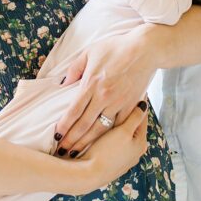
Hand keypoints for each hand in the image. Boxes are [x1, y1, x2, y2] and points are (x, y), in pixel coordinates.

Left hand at [54, 31, 154, 155]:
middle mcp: (104, 96)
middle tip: (62, 152)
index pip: (74, 110)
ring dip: (88, 142)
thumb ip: (75, 68)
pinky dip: (109, 136)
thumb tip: (64, 84)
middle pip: (84, 124)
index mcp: (91, 83)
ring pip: (101, 129)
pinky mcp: (131, 105)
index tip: (56, 137)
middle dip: (72, 140)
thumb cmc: (116, 48)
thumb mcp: (90, 52)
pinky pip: (119, 125)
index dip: (64, 126)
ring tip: (78, 153)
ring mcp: (119, 102)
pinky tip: (101, 144)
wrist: (144, 49)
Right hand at [74, 102, 148, 191]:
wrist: (88, 174)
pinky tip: (103, 130)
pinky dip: (111, 135)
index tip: (134, 92)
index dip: (137, 104)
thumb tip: (144, 105)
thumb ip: (135, 117)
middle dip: (128, 115)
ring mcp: (124, 158)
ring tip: (111, 113)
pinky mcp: (112, 162)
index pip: (142, 118)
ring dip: (118, 125)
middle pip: (133, 127)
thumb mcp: (124, 131)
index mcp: (141, 143)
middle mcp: (135, 152)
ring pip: (123, 136)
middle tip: (121, 100)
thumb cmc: (107, 151)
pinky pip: (114, 143)